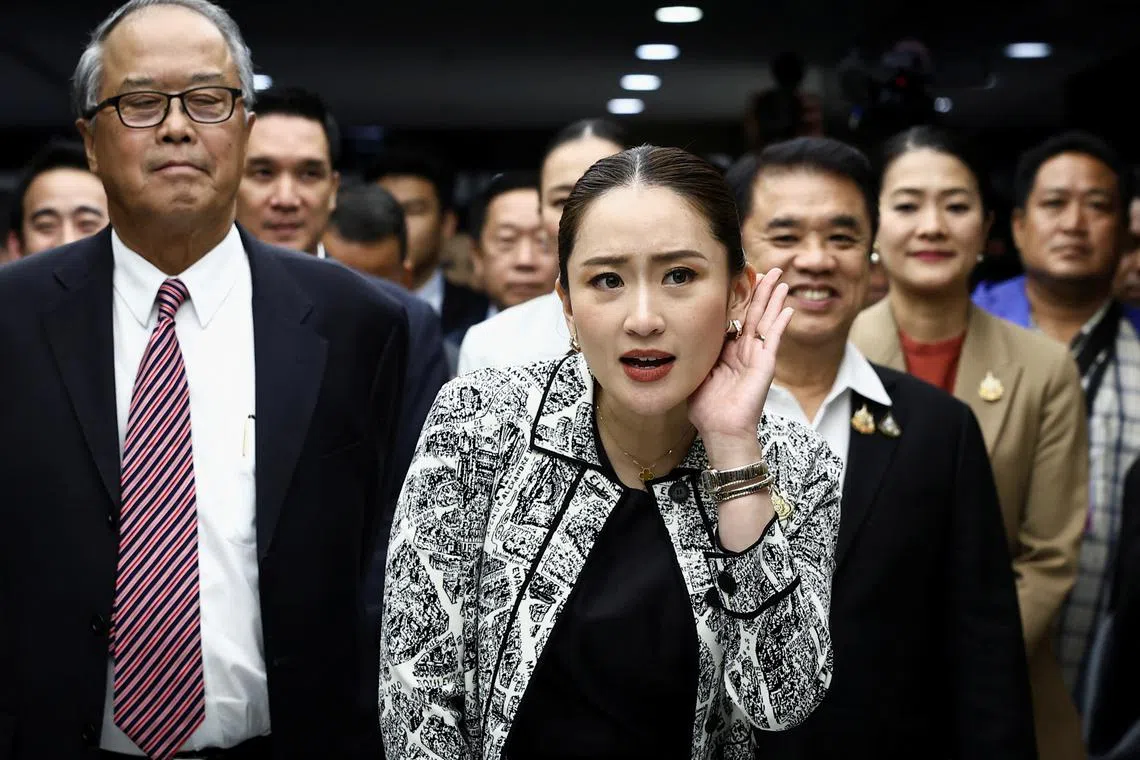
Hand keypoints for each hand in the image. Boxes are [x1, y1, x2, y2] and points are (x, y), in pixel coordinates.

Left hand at [687, 268, 792, 454]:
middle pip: (754, 314)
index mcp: (727, 353)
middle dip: (760, 291)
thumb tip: (682, 338)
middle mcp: (744, 352)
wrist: (721, 430)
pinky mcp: (765, 365)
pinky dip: (781, 323)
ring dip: (773, 300)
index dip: (737, 299)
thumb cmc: (707, 409)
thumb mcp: (696, 373)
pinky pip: (773, 340)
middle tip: (768, 270)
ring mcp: (756, 357)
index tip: (739, 278)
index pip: (735, 319)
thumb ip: (696, 355)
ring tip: (780, 280)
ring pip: (766, 321)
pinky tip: (788, 308)